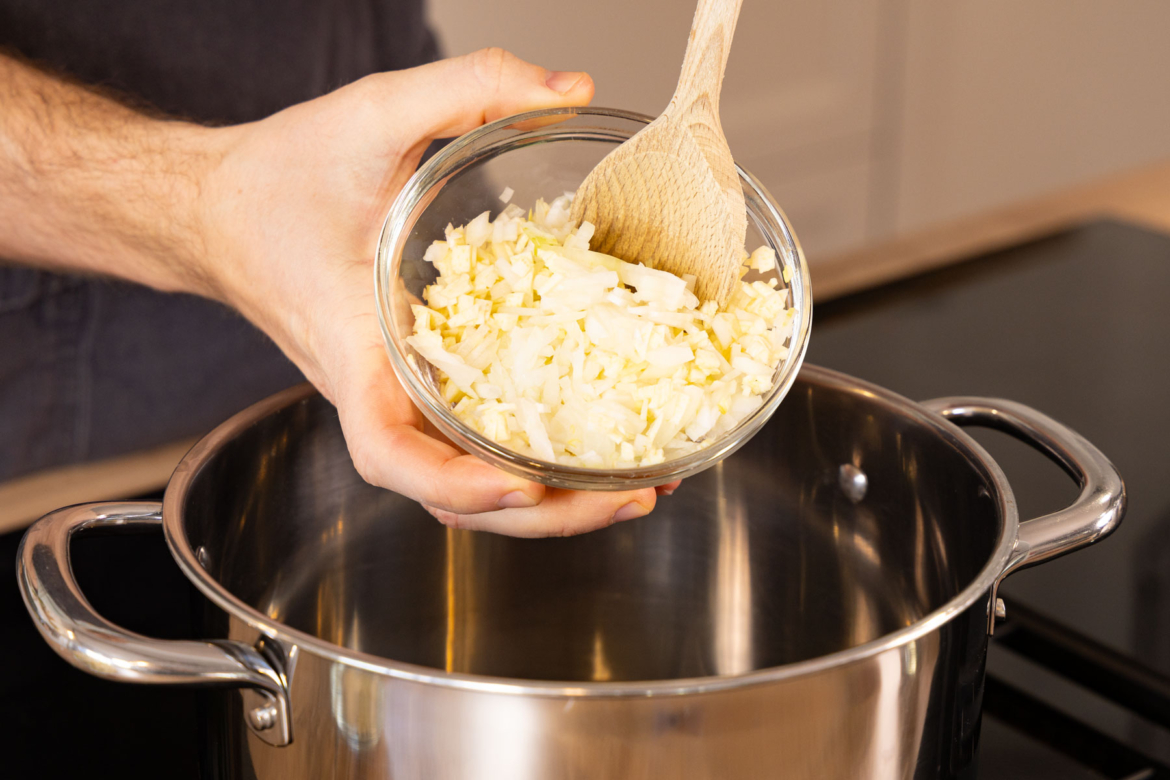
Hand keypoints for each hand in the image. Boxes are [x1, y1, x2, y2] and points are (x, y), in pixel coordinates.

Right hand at [201, 49, 677, 535]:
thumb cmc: (277, 178)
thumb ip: (466, 87)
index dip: (453, 484)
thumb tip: (570, 91)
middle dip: (545, 514)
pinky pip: (474, 442)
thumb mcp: (369, 114)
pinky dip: (533, 458)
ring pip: (469, 484)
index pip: (388, 452)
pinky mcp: (417, 387)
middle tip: (636, 497)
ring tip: (637, 487)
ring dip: (551, 501)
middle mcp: (376, 392)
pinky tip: (596, 445)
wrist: (223, 209)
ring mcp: (397, 398)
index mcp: (351, 352)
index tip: (520, 485)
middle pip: (452, 496)